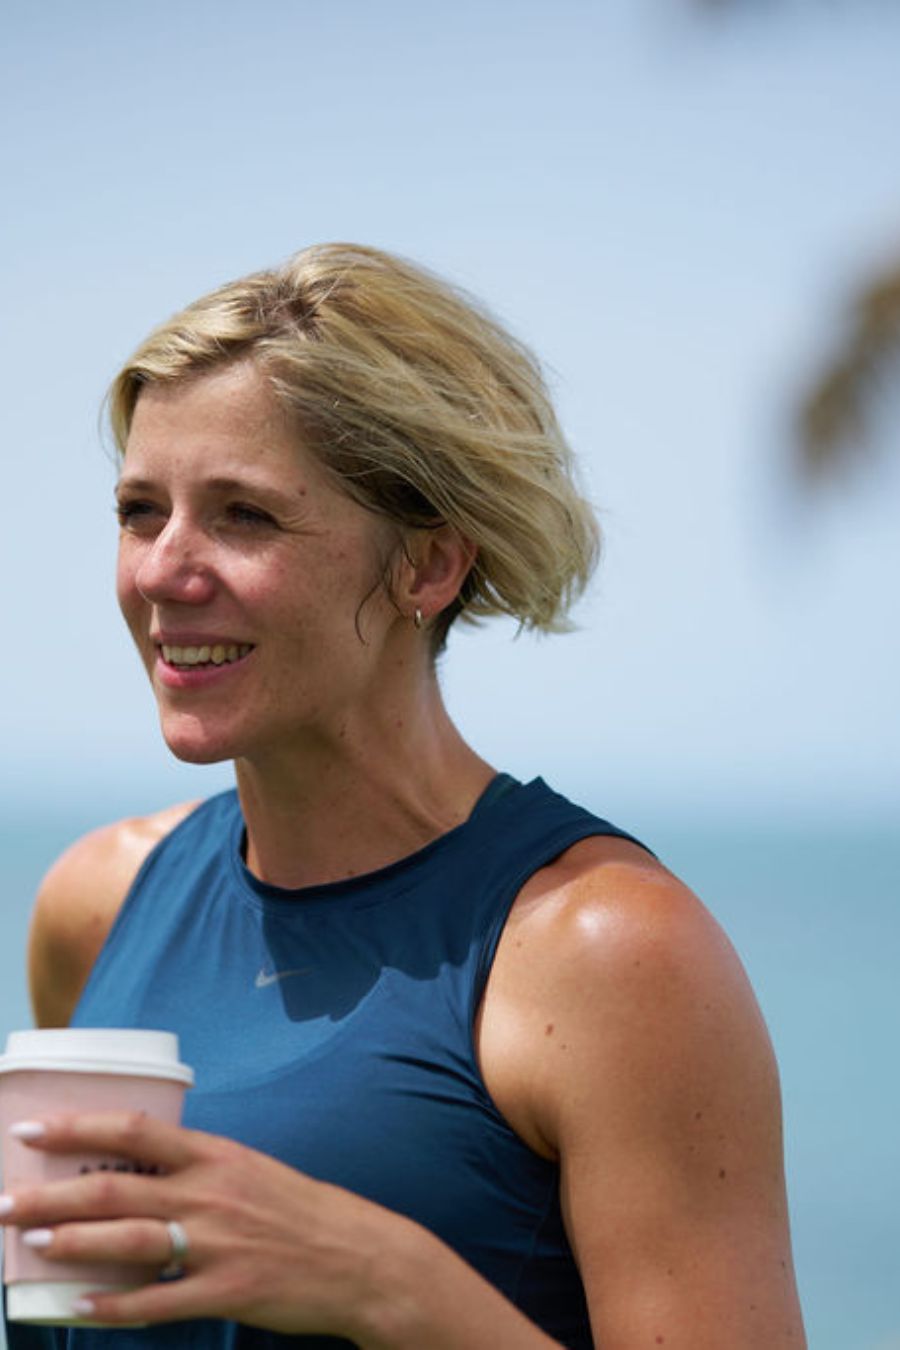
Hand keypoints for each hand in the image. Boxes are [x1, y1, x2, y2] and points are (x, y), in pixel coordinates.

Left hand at [0, 1111, 401, 1336]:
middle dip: (54, 1193)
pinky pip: (158, 1302)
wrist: (359, 1257)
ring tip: (31, 1241)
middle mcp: (212, 1194)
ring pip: (130, 1241)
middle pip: (118, 1188)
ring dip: (73, 1242)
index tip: (34, 1129)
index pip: (137, 1131)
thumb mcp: (250, 1171)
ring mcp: (218, 1244)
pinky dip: (114, 1305)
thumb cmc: (301, 1211)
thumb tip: (133, 1173)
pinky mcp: (226, 1291)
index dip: (81, 1128)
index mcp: (218, 1155)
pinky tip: (80, 1304)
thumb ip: (196, 1170)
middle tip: (7, 1199)